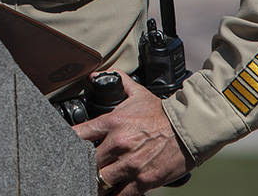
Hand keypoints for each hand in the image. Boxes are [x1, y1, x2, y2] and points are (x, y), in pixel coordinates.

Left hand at [72, 71, 193, 194]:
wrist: (191, 130)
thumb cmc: (163, 113)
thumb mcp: (138, 94)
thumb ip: (118, 82)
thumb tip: (96, 74)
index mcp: (112, 122)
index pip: (79, 134)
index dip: (69, 141)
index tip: (66, 146)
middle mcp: (118, 144)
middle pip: (88, 162)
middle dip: (86, 165)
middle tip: (86, 166)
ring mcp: (130, 164)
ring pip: (101, 180)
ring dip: (98, 182)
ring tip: (97, 181)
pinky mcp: (144, 181)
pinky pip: (122, 194)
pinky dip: (115, 194)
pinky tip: (112, 191)